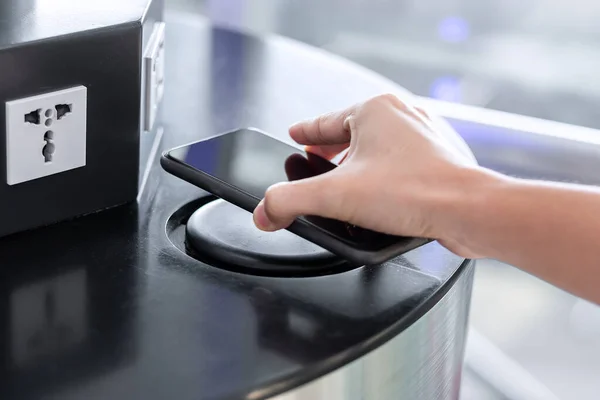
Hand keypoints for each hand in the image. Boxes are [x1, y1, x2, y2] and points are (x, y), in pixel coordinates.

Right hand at [253, 93, 486, 257]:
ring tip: (344, 185)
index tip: (296, 135)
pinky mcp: (439, 160)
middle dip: (331, 150)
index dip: (306, 131)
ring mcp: (424, 138)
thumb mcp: (334, 196)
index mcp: (375, 111)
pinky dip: (383, 175)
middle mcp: (402, 117)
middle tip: (314, 165)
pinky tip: (377, 197)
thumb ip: (289, 201)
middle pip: (352, 132)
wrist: (468, 212)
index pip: (326, 121)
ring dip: (359, 164)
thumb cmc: (414, 192)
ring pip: (379, 147)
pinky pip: (400, 162)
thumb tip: (265, 211)